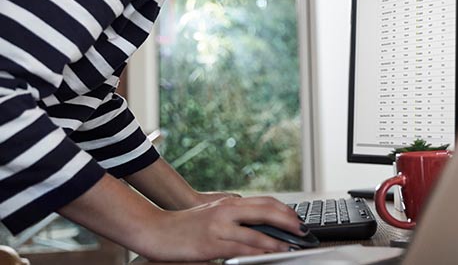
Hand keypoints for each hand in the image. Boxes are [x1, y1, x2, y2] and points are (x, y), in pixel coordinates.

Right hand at [61, 175, 308, 261]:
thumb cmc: (184, 225)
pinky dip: (258, 252)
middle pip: (266, 211)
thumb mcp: (212, 215)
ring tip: (291, 247)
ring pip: (257, 232)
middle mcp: (226, 211)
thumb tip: (257, 222)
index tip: (297, 219)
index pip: (264, 202)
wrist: (155, 230)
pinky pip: (241, 249)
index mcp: (228, 203)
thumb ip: (233, 216)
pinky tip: (268, 255)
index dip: (284, 210)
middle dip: (288, 221)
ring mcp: (219, 227)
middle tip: (302, 230)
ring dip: (278, 241)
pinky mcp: (212, 244)